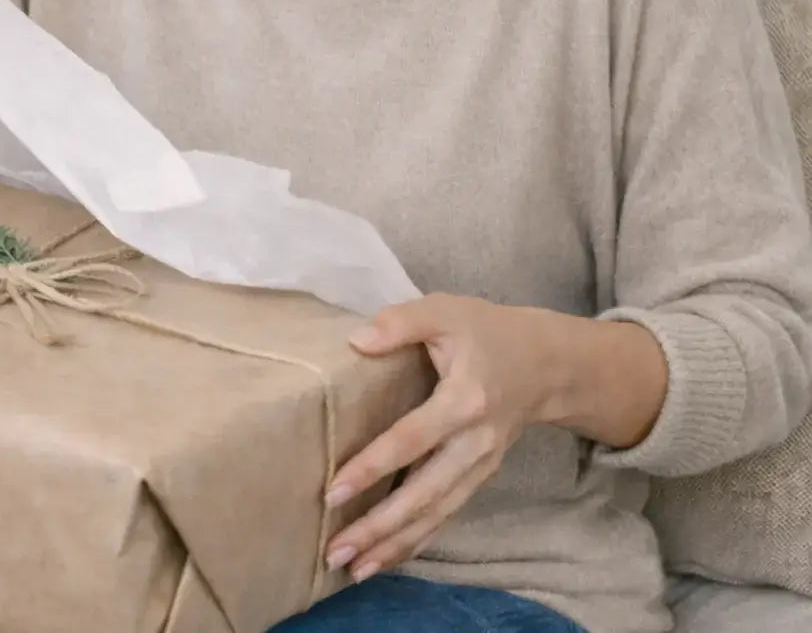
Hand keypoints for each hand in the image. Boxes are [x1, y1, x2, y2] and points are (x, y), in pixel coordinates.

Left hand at [323, 294, 562, 582]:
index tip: (333, 492)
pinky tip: (386, 559)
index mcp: (465, 400)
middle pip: (424, 494)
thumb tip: (356, 341)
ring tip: (352, 568)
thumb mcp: (445, 310)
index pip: (411, 440)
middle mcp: (476, 443)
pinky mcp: (480, 477)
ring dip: (395, 545)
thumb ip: (401, 322)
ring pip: (436, 515)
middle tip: (336, 551)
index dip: (372, 467)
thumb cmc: (485, 331)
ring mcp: (482, 465)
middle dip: (380, 527)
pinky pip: (447, 515)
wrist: (546, 362)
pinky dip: (417, 541)